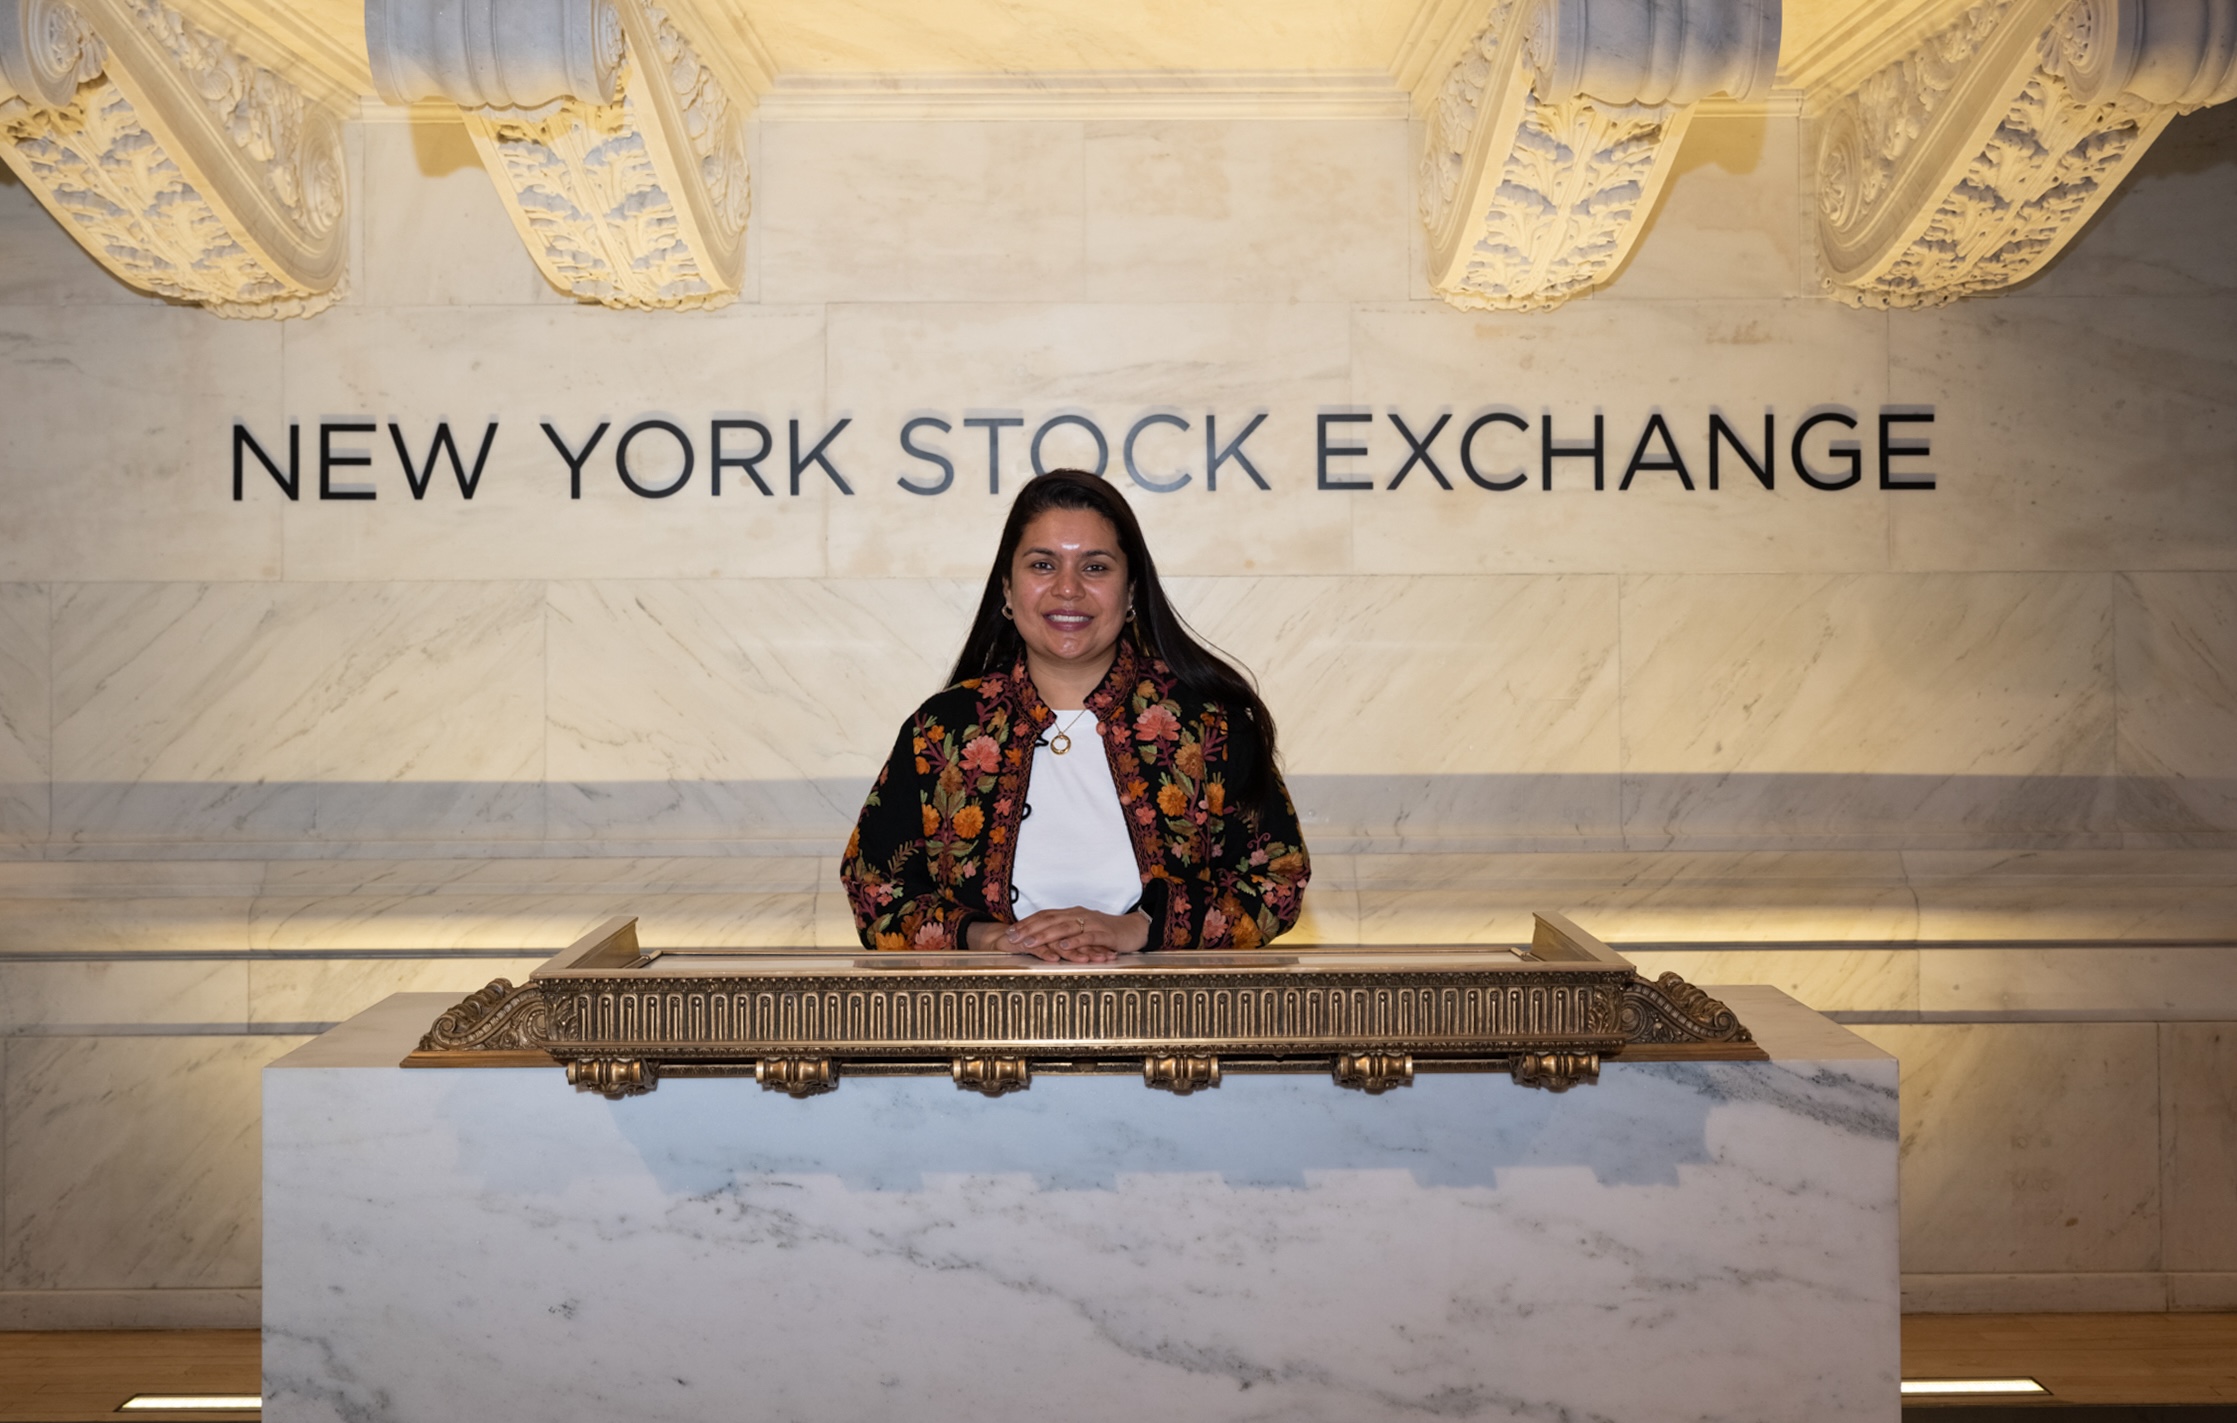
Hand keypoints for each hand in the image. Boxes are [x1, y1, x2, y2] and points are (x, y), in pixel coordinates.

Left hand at [972, 907, 1148, 962]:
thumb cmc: (1107, 933)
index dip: (1026, 923)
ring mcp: (1092, 923)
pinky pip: (1087, 937)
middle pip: (1050, 919)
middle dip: (1029, 929)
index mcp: (1072, 913)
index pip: (1045, 915)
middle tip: (1012, 938)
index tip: (1010, 932)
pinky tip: (1063, 947)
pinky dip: (1074, 942)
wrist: (1135, 930)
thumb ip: (1066, 933)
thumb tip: (1043, 940)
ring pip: (1065, 927)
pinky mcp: (1105, 934)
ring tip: (1030, 942)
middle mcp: (1079, 915)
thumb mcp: (1083, 930)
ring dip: (1046, 935)